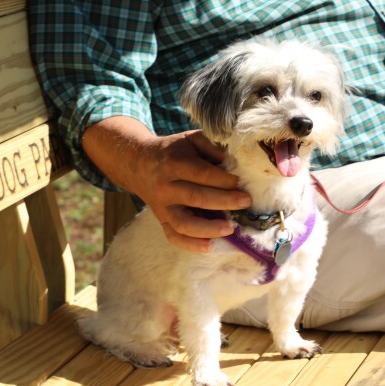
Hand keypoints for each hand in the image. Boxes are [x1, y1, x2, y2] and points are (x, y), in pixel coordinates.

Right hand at [82, 117, 250, 251]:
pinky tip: (210, 246)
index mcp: (173, 164)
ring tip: (230, 229)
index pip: (202, 174)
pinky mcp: (161, 219)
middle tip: (245, 202)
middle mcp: (165, 188)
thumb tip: (230, 162)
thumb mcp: (189, 139)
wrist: (138, 163)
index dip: (224, 180)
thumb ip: (210, 145)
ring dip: (208, 229)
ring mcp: (162, 207)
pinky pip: (174, 237)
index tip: (240, 182)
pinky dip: (191, 245)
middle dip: (225, 201)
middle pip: (196, 198)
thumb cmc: (171, 151)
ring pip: (184, 223)